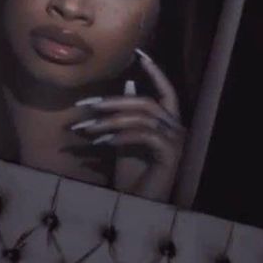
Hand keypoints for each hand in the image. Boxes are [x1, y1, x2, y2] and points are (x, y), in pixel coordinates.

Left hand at [70, 49, 185, 201]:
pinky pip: (144, 136)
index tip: (139, 52)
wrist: (138, 209)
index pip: (167, 92)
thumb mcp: (125, 142)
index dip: (155, 72)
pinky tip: (101, 142)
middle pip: (147, 104)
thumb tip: (126, 85)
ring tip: (85, 129)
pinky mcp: (171, 156)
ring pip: (142, 118)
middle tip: (85, 106)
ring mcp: (177, 144)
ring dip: (110, 121)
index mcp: (170, 125)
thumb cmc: (133, 177)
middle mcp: (178, 131)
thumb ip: (127, 116)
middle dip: (113, 102)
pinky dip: (121, 136)